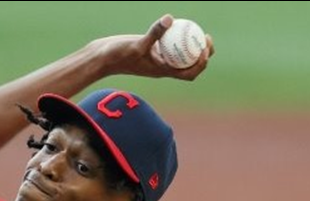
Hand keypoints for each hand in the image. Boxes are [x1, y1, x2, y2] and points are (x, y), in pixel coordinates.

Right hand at [93, 14, 214, 80]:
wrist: (102, 58)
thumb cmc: (118, 56)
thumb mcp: (137, 44)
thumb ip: (154, 32)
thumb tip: (169, 18)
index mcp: (163, 71)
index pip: (189, 73)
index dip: (201, 64)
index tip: (204, 49)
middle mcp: (164, 67)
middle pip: (190, 65)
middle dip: (203, 54)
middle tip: (206, 37)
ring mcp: (159, 59)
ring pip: (182, 55)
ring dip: (193, 46)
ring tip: (199, 31)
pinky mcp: (153, 50)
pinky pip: (170, 44)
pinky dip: (177, 37)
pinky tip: (179, 23)